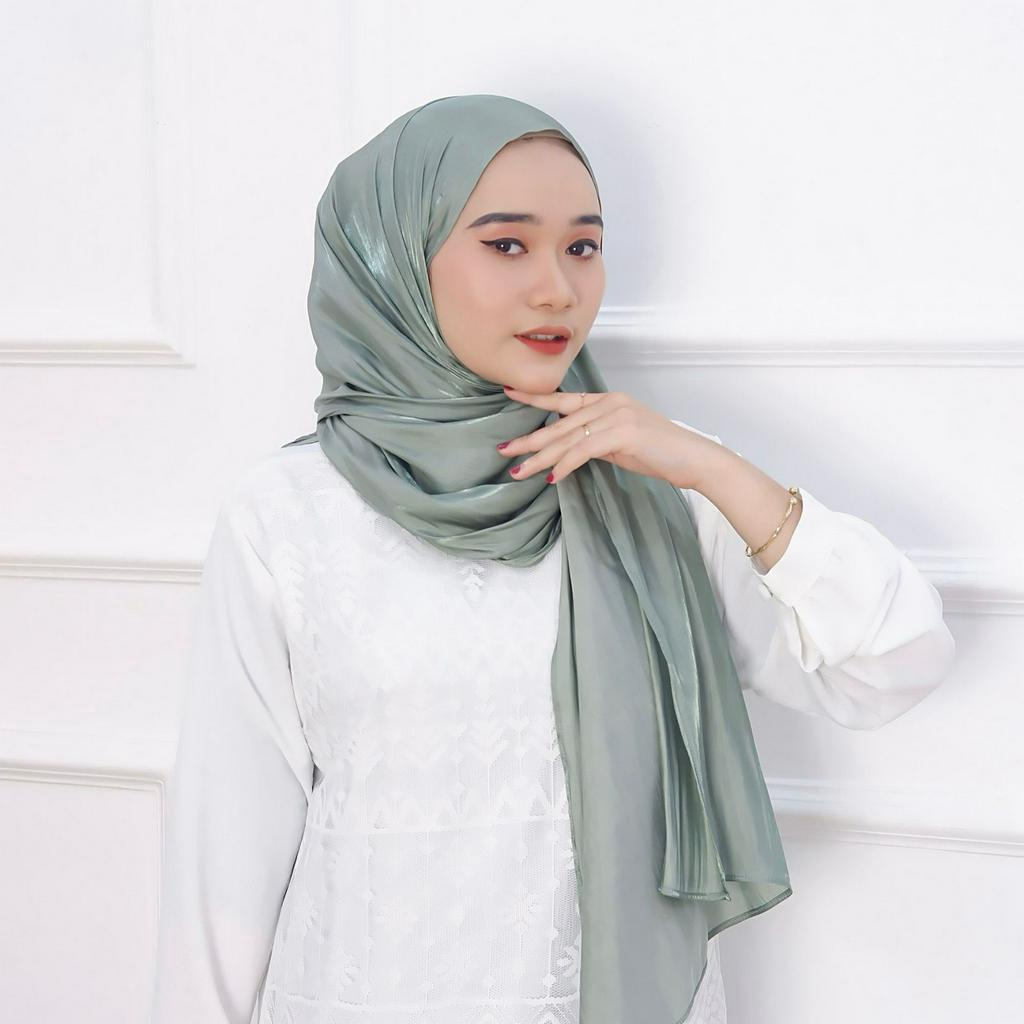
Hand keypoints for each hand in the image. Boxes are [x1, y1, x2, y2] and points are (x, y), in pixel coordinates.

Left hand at [498, 386, 720, 489]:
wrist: (694, 460)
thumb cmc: (660, 453)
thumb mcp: (621, 442)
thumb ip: (596, 440)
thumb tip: (571, 451)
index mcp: (608, 400)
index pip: (564, 399)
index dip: (535, 399)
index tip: (508, 394)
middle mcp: (610, 402)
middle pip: (560, 424)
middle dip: (529, 440)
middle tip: (504, 450)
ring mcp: (617, 415)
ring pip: (568, 438)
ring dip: (540, 458)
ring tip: (519, 471)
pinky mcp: (623, 433)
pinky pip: (584, 450)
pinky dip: (566, 465)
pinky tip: (552, 478)